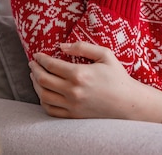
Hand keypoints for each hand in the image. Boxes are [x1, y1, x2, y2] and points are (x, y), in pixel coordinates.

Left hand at [29, 42, 161, 121]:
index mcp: (79, 74)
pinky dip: (43, 101)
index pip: (51, 65)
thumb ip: (82, 47)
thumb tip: (61, 46)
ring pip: (43, 96)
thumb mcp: (104, 54)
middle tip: (33, 64)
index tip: (37, 55)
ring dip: (35, 85)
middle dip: (35, 70)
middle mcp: (73, 91)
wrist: (128, 102)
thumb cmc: (117, 76)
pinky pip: (51, 110)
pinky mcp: (74, 116)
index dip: (41, 59)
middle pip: (43, 80)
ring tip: (35, 77)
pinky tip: (43, 93)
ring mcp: (72, 105)